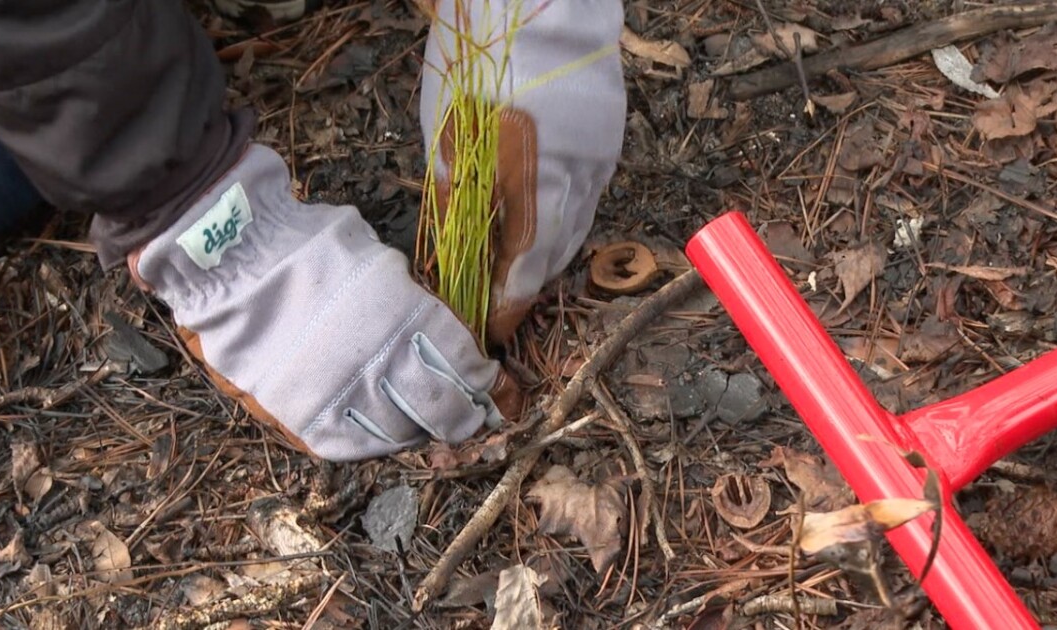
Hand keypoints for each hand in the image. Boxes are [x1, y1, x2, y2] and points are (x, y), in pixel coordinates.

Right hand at [131, 144, 519, 460]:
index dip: (482, 380)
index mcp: (405, 315)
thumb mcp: (376, 257)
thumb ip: (411, 298)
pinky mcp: (302, 414)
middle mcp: (379, 360)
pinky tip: (382, 433)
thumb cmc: (304, 245)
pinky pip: (351, 445)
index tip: (490, 384)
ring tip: (425, 424)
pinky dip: (374, 442)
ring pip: (400, 432)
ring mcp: (340, 392)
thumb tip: (444, 334)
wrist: (228, 258)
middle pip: (441, 406)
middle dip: (464, 414)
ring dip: (420, 429)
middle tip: (471, 416)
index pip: (463, 363)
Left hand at [420, 0, 626, 345]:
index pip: (526, 264)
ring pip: (579, 221)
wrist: (530, 1)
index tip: (493, 327)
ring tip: (520, 268)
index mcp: (533, 179)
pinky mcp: (608, 135)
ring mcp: (599, 153)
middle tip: (503, 302)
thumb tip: (459, 246)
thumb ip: (458, 196)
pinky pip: (590, 191)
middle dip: (530, 280)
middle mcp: (577, 173)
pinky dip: (567, 213)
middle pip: (558, 249)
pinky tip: (546, 218)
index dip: (510, 302)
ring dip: (550, 249)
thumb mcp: (448, 137)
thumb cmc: (475, 64)